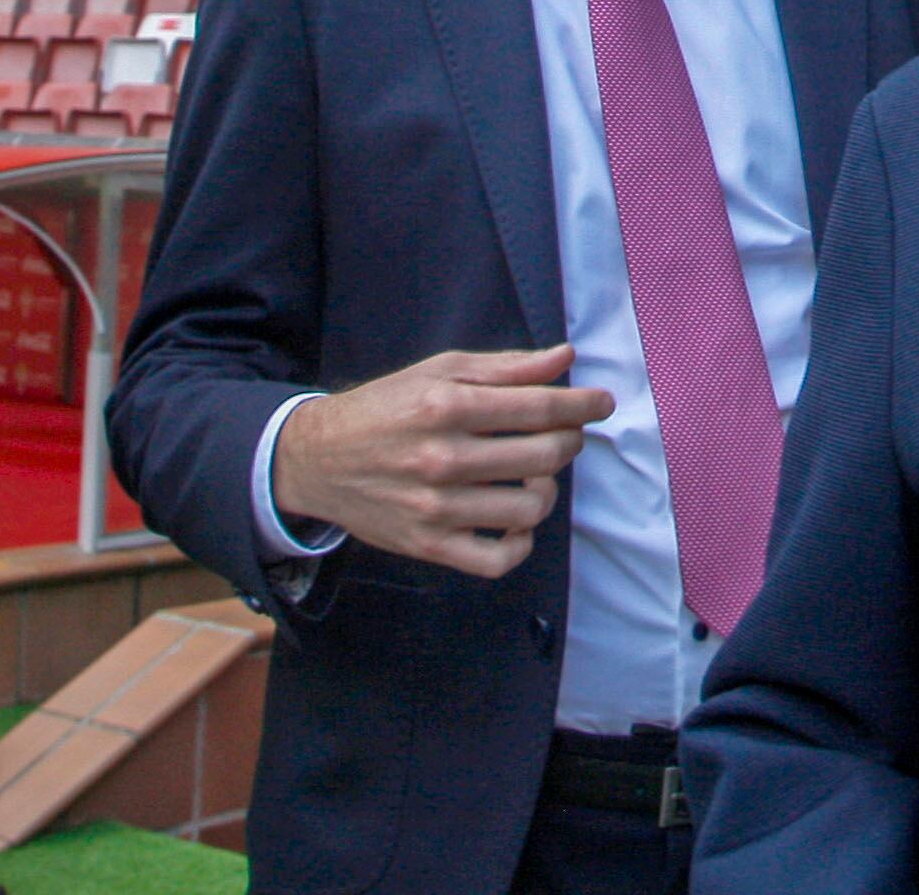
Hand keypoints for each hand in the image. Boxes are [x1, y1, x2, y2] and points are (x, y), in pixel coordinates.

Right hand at [273, 344, 613, 578]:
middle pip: (543, 456)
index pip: (539, 408)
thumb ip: (506, 367)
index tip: (602, 403)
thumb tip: (565, 359)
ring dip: (547, 489)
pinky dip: (520, 543)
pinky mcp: (429, 545)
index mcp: (447, 406)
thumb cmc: (385, 407)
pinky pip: (497, 559)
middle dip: (568, 442)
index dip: (582, 405)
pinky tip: (516, 521)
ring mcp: (436, 506)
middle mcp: (443, 457)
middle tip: (563, 436)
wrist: (316, 458)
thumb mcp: (438, 371)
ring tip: (534, 475)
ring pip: (529, 506)